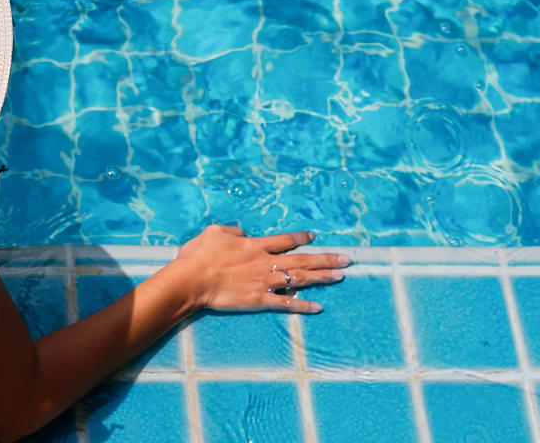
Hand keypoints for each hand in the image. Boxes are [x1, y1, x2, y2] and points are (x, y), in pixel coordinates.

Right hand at [167, 224, 349, 313]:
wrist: (192, 280)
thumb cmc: (199, 255)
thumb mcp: (214, 232)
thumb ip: (233, 231)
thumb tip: (243, 232)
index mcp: (256, 245)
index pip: (285, 240)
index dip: (301, 238)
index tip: (314, 237)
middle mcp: (266, 262)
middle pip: (303, 259)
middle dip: (326, 259)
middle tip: (347, 259)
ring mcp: (265, 282)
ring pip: (300, 279)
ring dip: (323, 277)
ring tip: (341, 276)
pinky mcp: (259, 300)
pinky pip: (286, 303)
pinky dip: (303, 305)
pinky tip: (318, 307)